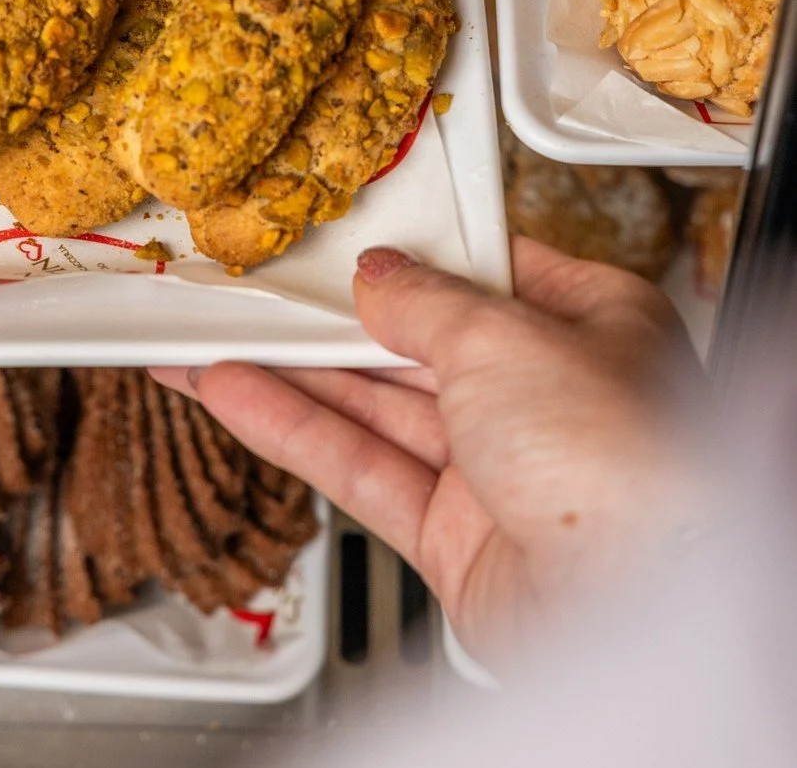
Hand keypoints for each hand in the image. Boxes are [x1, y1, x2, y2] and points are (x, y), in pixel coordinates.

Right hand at [152, 237, 706, 666]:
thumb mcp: (507, 337)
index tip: (336, 241)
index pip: (483, 274)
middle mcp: (551, 398)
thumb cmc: (625, 461)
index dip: (406, 257)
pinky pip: (362, 468)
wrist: (639, 609)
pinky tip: (234, 395)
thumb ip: (425, 303)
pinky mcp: (458, 540)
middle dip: (330, 321)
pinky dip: (295, 431)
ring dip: (291, 374)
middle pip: (418, 343)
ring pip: (377, 408)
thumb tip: (379, 276)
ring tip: (209, 338)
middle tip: (252, 290)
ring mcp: (502, 472)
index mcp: (594, 326)